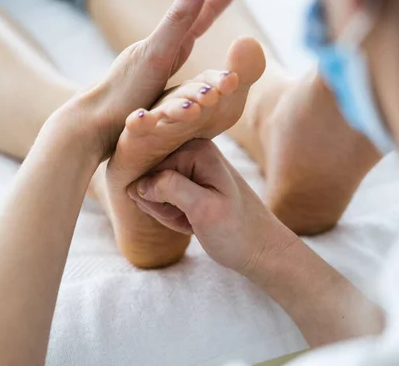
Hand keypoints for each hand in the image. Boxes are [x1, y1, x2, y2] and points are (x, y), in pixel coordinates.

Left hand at [49, 0, 241, 159]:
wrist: (93, 124)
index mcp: (165, 43)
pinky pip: (172, 67)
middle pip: (191, 22)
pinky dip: (182, 56)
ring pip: (180, 42)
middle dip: (210, 5)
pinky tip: (179, 62)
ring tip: (205, 16)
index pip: (198, 14)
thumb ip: (178, 20)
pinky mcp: (148, 91)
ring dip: (195, 26)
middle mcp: (158, 52)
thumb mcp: (157, 53)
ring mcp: (152, 70)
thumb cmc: (125, 91)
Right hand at [126, 139, 297, 277]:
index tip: (183, 212)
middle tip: (190, 219)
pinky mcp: (192, 179)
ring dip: (168, 213)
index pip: (149, 171)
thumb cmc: (236, 231)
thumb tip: (137, 183)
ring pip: (155, 191)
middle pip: (150, 179)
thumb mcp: (203, 210)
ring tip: (194, 221)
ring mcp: (192, 164)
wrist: (261, 249)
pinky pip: (166, 198)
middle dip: (163, 207)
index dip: (157, 198)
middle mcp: (192, 149)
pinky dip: (174, 214)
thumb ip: (169, 189)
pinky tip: (193, 221)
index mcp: (197, 149)